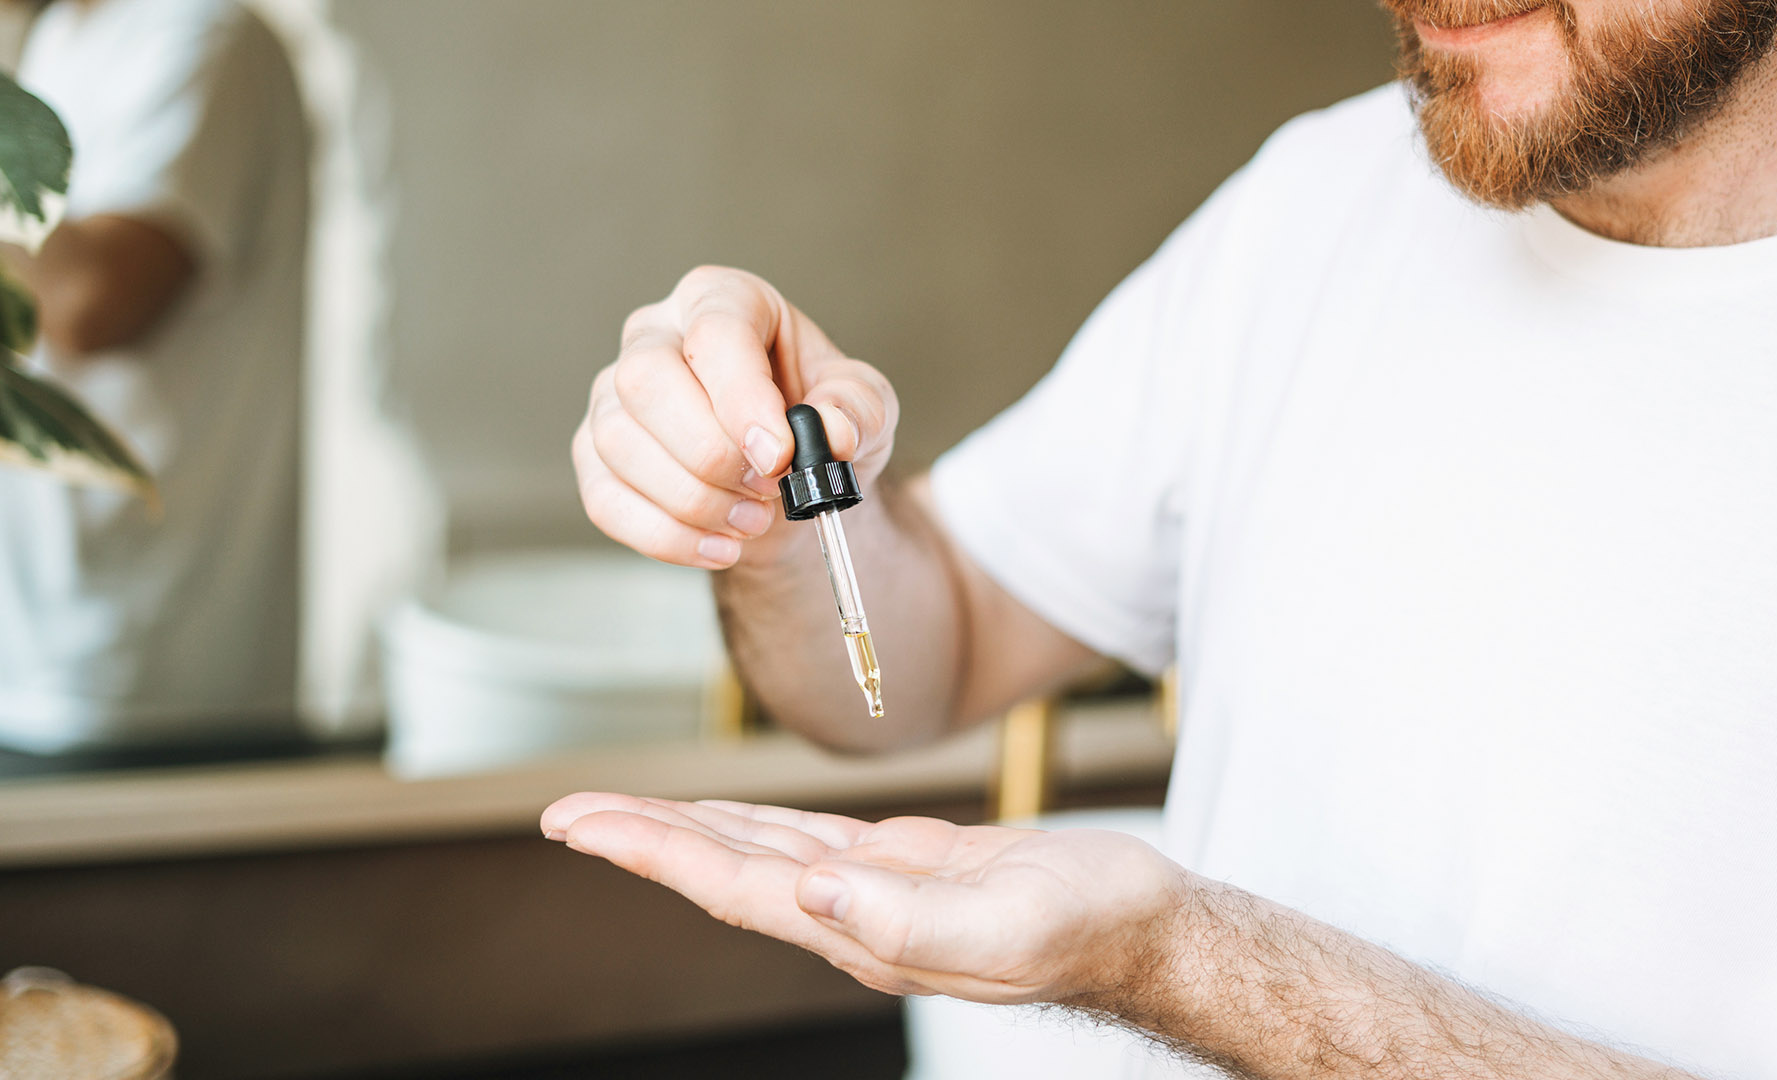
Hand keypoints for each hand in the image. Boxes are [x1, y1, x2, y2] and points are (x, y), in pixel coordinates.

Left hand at [540, 793, 1190, 1003]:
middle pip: (725, 871)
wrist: (1144, 927)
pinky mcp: (905, 866)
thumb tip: (813, 890)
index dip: (653, 854)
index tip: (580, 826)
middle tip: (566, 814)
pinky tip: (729, 816)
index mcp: (865, 932)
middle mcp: (853, 916)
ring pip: (757, 854)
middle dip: (643, 840)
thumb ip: (908, 915)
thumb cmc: (1093, 926)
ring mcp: (875, 892)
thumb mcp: (1007, 922)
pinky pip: (807, 841)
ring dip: (686, 830)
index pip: (733, 886)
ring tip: (620, 814)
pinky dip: (755, 822)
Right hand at [574, 267, 897, 569]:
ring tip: (754, 520)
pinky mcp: (594, 457)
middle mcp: (653, 335)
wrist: (789, 481)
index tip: (779, 454)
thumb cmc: (818, 421)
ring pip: (620, 444)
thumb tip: (831, 432)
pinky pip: (606, 500)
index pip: (714, 333)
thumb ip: (857, 410)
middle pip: (645, 380)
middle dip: (711, 452)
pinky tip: (718, 547)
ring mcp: (612, 396)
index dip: (743, 398)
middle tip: (769, 490)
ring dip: (694, 500)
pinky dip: (667, 537)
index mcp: (721, 300)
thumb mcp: (864, 405)